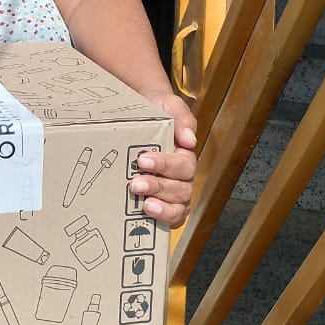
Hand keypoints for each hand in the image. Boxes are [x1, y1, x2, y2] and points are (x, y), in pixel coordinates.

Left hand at [129, 91, 196, 227]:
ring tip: (143, 202)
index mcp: (185, 154)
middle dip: (159, 187)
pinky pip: (172, 217)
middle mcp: (183, 176)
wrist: (142, 114)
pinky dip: (163, 218)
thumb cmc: (158, 112)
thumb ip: (182, 118)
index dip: (166, 165)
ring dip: (161, 206)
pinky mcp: (164, 203)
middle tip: (136, 183)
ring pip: (179, 206)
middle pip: (181, 188)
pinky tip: (148, 213)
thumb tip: (189, 139)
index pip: (184, 165)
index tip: (144, 159)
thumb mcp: (169, 106)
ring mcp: (174, 192)